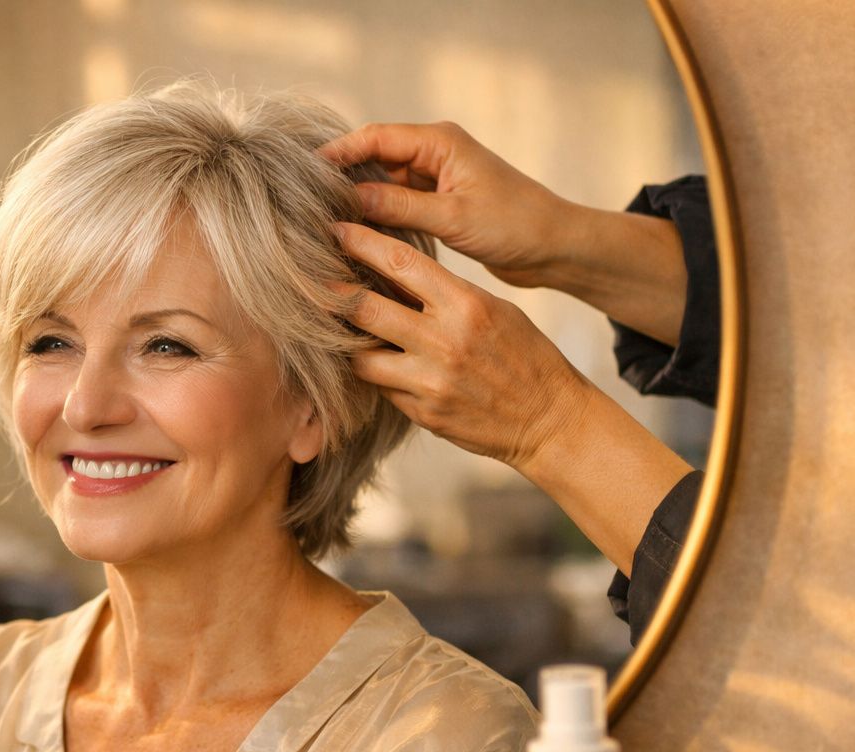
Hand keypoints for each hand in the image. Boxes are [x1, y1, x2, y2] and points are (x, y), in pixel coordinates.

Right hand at [320, 122, 575, 288]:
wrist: (553, 247)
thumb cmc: (514, 225)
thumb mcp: (452, 217)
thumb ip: (398, 208)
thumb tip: (346, 203)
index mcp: (440, 142)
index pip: (375, 138)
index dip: (337, 153)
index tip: (303, 174)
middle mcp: (434, 154)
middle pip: (372, 158)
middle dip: (340, 178)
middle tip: (304, 204)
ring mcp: (434, 179)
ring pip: (381, 184)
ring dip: (356, 201)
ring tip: (321, 223)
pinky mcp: (437, 203)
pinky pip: (395, 205)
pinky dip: (375, 217)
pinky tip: (353, 235)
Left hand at [334, 220, 693, 572]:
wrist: (550, 419)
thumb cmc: (525, 356)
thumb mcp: (495, 311)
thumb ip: (447, 294)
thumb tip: (395, 273)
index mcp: (465, 304)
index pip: (400, 263)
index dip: (361, 243)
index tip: (335, 229)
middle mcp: (444, 341)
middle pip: (366, 309)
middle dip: (332, 292)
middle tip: (305, 278)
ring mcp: (430, 381)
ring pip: (361, 357)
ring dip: (347, 345)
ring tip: (335, 331)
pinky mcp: (422, 413)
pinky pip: (382, 390)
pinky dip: (374, 376)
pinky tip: (371, 366)